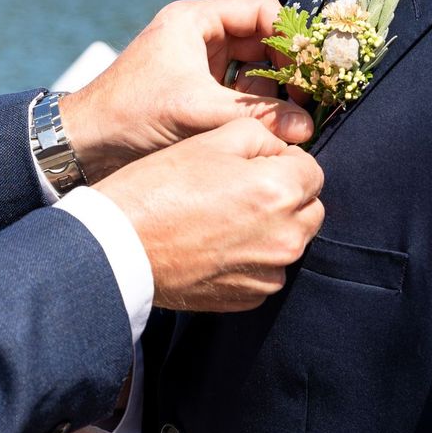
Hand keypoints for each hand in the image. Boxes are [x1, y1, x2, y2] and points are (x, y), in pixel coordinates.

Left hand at [61, 0, 311, 176]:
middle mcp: (197, 36)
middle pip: (262, 41)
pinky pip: (237, 93)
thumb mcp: (198, 110)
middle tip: (307, 100)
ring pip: (253, 70)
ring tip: (289, 120)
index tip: (307, 71)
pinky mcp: (194, 93)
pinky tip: (266, 130)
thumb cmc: (131, 115)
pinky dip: (253, 109)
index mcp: (194, 20)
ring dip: (271, 93)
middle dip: (286, 69)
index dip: (289, 38)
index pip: (262, 10)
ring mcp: (196, 65)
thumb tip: (307, 127)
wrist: (82, 144)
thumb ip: (256, 116)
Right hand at [94, 119, 323, 311]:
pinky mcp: (249, 298)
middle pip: (310, 209)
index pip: (313, 170)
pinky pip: (267, 271)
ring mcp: (269, 272)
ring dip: (273, 229)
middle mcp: (285, 237)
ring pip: (290, 242)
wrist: (118, 248)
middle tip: (242, 189)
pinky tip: (217, 246)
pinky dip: (252, 258)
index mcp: (280, 191)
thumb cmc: (159, 188)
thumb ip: (260, 134)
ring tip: (225, 218)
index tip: (256, 164)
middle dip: (288, 196)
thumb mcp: (210, 140)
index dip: (285, 161)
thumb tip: (283, 150)